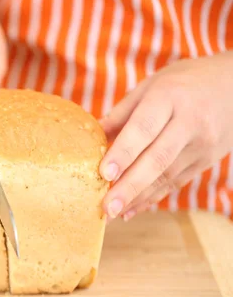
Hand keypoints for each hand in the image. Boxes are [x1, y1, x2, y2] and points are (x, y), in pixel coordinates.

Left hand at [99, 51, 232, 220]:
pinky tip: (130, 210)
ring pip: (166, 176)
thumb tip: (90, 138)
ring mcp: (201, 144)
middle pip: (157, 159)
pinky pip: (175, 182)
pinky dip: (151, 198)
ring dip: (137, 197)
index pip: (144, 128)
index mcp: (169, 98)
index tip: (104, 172)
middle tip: (106, 207)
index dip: (124, 152)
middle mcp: (189, 122)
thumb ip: (121, 113)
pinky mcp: (206, 160)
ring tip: (111, 213)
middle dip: (129, 186)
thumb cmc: (183, 82)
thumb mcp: (151, 86)